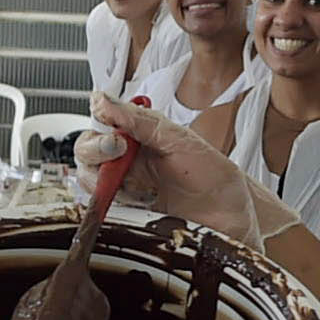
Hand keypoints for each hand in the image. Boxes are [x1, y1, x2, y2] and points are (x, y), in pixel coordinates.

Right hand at [74, 93, 299, 250]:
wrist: (234, 216)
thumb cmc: (212, 175)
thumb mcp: (178, 139)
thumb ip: (140, 119)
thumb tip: (101, 99)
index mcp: (137, 140)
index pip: (97, 131)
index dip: (98, 134)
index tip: (116, 138)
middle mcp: (127, 165)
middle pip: (86, 157)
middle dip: (94, 153)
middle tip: (119, 152)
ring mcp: (125, 194)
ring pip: (89, 185)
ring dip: (101, 184)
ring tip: (133, 185)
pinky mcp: (128, 221)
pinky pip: (101, 216)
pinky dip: (105, 210)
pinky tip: (132, 205)